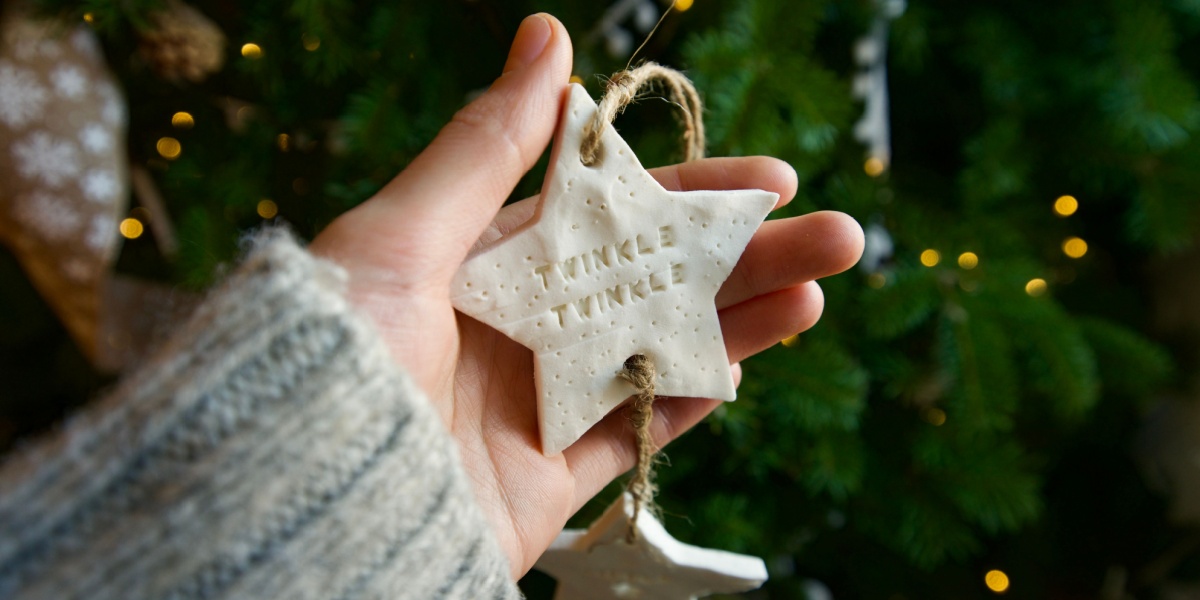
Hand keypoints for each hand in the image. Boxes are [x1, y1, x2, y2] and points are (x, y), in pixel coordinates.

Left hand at [310, 14, 863, 577]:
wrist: (305, 504)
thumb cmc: (342, 352)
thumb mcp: (405, 232)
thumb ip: (487, 144)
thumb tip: (548, 36)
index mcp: (484, 261)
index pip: (606, 215)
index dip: (688, 192)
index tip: (766, 174)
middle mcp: (519, 326)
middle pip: (652, 279)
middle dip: (741, 253)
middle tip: (834, 230)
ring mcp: (541, 401)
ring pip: (662, 348)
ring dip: (743, 317)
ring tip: (820, 282)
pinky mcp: (552, 476)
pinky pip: (640, 429)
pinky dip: (699, 392)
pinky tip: (758, 350)